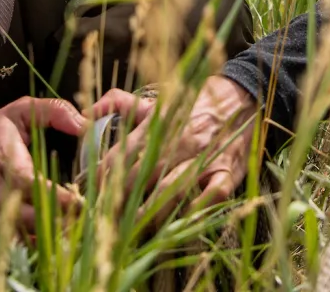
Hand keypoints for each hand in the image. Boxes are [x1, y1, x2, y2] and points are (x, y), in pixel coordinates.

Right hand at [0, 97, 86, 231]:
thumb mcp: (20, 111)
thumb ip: (55, 111)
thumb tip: (86, 125)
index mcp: (4, 162)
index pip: (33, 187)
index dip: (59, 198)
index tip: (81, 199)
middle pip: (29, 217)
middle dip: (59, 220)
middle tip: (83, 215)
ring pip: (22, 234)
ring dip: (49, 233)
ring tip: (73, 225)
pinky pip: (13, 239)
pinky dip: (34, 239)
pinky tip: (52, 231)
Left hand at [89, 76, 259, 223]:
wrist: (241, 98)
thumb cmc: (193, 105)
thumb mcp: (157, 101)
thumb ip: (120, 103)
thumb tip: (88, 110)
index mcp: (157, 125)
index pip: (120, 155)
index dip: (101, 179)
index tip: (89, 197)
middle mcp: (178, 141)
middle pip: (140, 176)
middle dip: (118, 202)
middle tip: (103, 223)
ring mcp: (204, 157)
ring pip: (171, 189)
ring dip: (150, 213)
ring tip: (133, 232)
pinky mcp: (227, 170)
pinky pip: (212, 194)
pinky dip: (197, 209)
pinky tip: (181, 221)